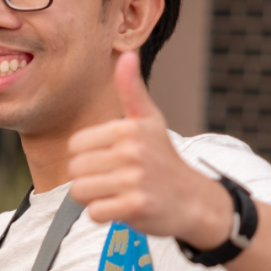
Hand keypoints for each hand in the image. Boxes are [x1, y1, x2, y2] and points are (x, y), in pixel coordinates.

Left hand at [68, 52, 231, 246]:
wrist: (194, 201)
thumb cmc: (164, 160)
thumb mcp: (151, 121)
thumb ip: (132, 90)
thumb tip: (126, 55)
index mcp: (129, 128)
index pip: (76, 145)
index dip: (87, 156)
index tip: (110, 160)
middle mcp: (131, 151)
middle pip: (75, 169)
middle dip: (89, 179)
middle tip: (114, 181)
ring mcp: (134, 179)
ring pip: (80, 191)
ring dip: (94, 198)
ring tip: (116, 194)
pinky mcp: (135, 206)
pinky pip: (95, 212)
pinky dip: (104, 215)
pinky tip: (122, 207)